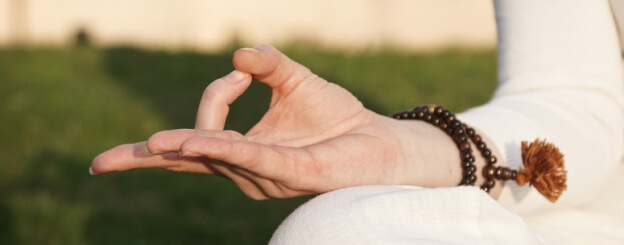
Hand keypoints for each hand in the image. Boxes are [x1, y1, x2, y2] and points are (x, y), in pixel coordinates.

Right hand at [91, 45, 496, 199]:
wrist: (381, 141)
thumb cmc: (338, 118)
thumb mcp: (297, 81)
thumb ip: (268, 65)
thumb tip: (238, 53)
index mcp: (243, 150)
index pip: (198, 138)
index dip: (204, 102)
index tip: (241, 72)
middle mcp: (247, 168)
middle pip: (189, 154)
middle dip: (143, 160)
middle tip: (101, 164)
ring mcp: (265, 175)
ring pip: (215, 146)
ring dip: (205, 118)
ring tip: (189, 115)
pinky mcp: (289, 173)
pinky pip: (247, 157)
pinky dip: (218, 146)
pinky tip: (190, 141)